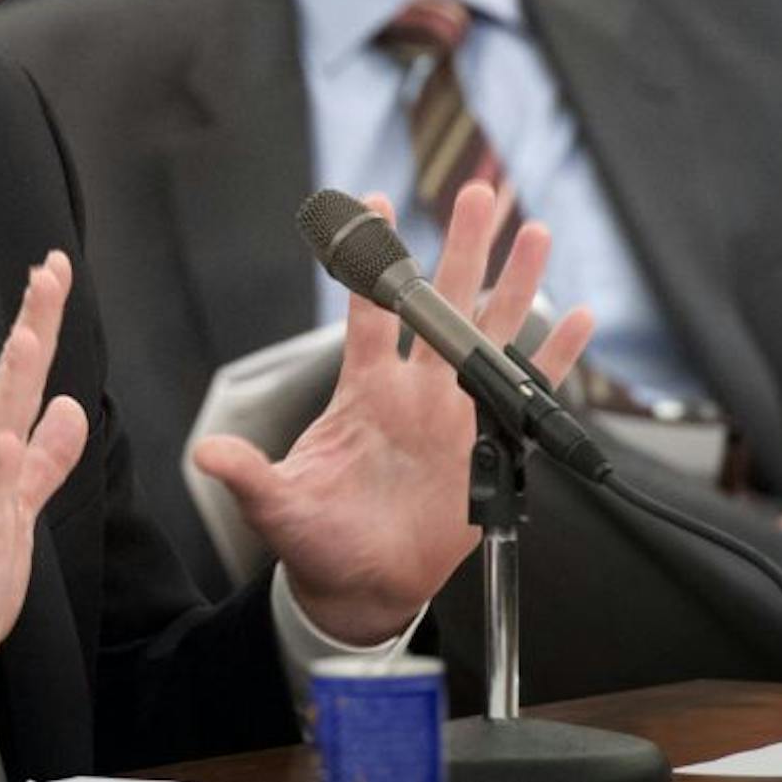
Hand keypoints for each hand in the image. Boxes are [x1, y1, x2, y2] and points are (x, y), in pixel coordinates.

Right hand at [0, 251, 88, 702]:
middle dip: (29, 327)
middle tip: (48, 275)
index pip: (24, 377)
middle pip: (9, 383)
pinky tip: (4, 443)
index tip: (55, 270)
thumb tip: (72, 408)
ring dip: (8, 385)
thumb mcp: (20, 504)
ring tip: (28, 339)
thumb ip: (45, 458)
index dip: (41, 322)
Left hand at [193, 182, 594, 644]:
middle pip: (441, 302)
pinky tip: (575, 319)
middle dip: (461, 248)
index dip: (372, 258)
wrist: (361, 586)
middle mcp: (413, 389)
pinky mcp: (488, 447)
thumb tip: (206, 455)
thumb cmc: (317, 539)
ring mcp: (454, 413)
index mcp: (363, 389)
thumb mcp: (276, 505)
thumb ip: (248, 476)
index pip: (369, 308)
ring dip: (514, 284)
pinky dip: (554, 359)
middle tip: (478, 195)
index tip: (374, 203)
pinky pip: (528, 393)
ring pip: (490, 333)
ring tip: (534, 232)